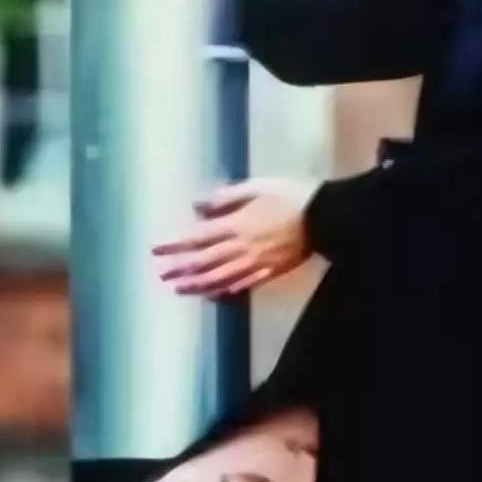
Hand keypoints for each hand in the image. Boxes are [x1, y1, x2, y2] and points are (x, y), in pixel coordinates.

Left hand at [152, 178, 322, 298]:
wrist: (325, 216)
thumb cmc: (292, 195)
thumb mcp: (258, 186)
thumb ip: (226, 196)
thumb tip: (197, 206)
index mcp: (236, 225)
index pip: (197, 238)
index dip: (175, 245)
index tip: (156, 251)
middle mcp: (241, 248)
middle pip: (204, 262)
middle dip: (181, 269)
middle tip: (161, 275)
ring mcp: (256, 263)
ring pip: (220, 278)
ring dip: (198, 285)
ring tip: (180, 289)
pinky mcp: (271, 271)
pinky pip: (244, 285)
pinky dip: (227, 291)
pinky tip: (215, 295)